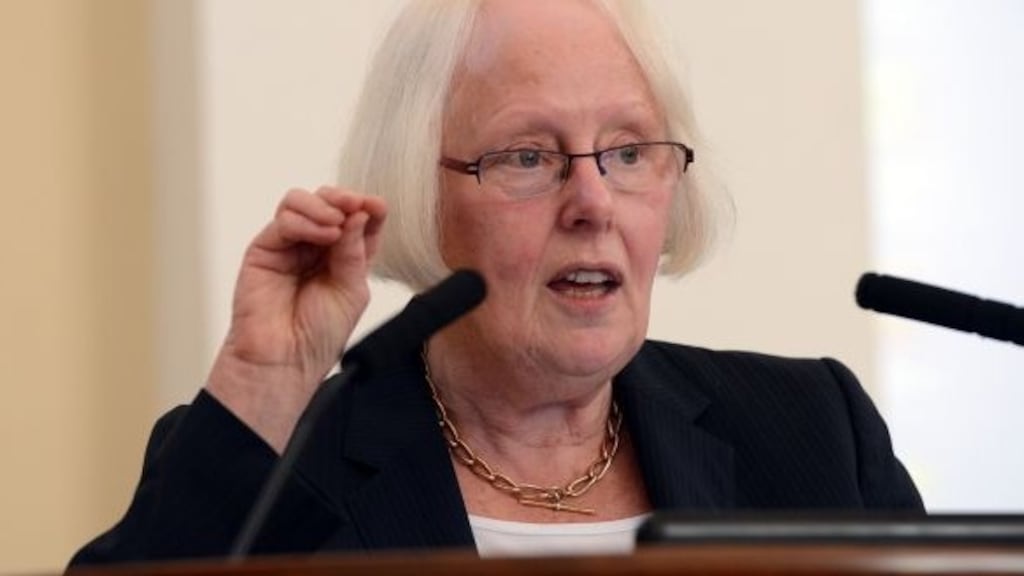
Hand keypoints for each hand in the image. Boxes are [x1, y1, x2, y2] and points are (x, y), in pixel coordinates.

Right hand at [205, 187, 386, 452]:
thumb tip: (358, 212)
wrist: (284, 361)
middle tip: (355, 205)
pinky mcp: (264, 249)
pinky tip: (323, 234)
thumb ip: (354, 251)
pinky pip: (284, 220)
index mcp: (343, 257)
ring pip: (301, 202)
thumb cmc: (319, 335)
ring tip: (336, 226)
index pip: (356, 219)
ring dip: (323, 206)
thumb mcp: (352, 290)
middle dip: (344, 199)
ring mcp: (288, 246)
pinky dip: (306, 220)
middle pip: (328, 202)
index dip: (366, 207)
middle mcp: (315, 247)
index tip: (376, 205)